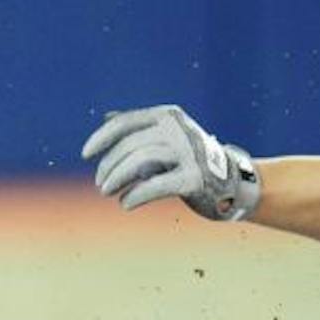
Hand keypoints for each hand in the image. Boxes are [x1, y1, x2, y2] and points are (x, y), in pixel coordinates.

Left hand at [82, 105, 261, 220]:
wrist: (233, 182)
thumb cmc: (190, 160)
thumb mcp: (166, 137)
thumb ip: (139, 127)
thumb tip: (106, 117)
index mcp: (167, 116)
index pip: (126, 123)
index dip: (101, 138)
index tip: (85, 154)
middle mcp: (178, 129)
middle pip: (130, 144)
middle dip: (109, 165)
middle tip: (101, 185)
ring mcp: (188, 152)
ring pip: (141, 160)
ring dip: (117, 178)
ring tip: (108, 192)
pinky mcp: (194, 178)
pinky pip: (156, 185)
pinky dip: (136, 195)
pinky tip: (126, 203)